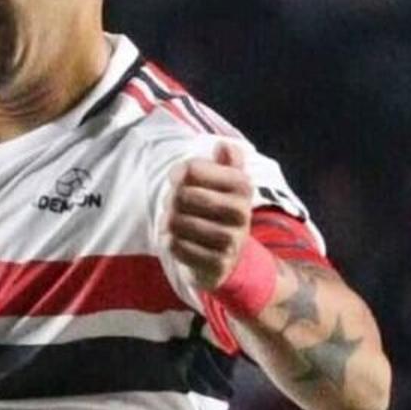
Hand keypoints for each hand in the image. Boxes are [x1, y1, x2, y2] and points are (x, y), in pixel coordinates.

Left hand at [162, 138, 255, 292]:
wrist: (228, 258)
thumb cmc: (218, 211)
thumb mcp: (227, 183)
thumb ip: (225, 161)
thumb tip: (223, 146)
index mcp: (242, 185)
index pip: (192, 169)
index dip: (178, 173)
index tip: (179, 179)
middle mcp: (241, 212)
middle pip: (183, 196)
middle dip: (171, 199)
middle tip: (173, 204)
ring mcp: (230, 241)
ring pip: (178, 222)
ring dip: (168, 222)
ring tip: (174, 222)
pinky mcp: (217, 264)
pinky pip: (177, 247)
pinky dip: (170, 242)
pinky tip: (176, 240)